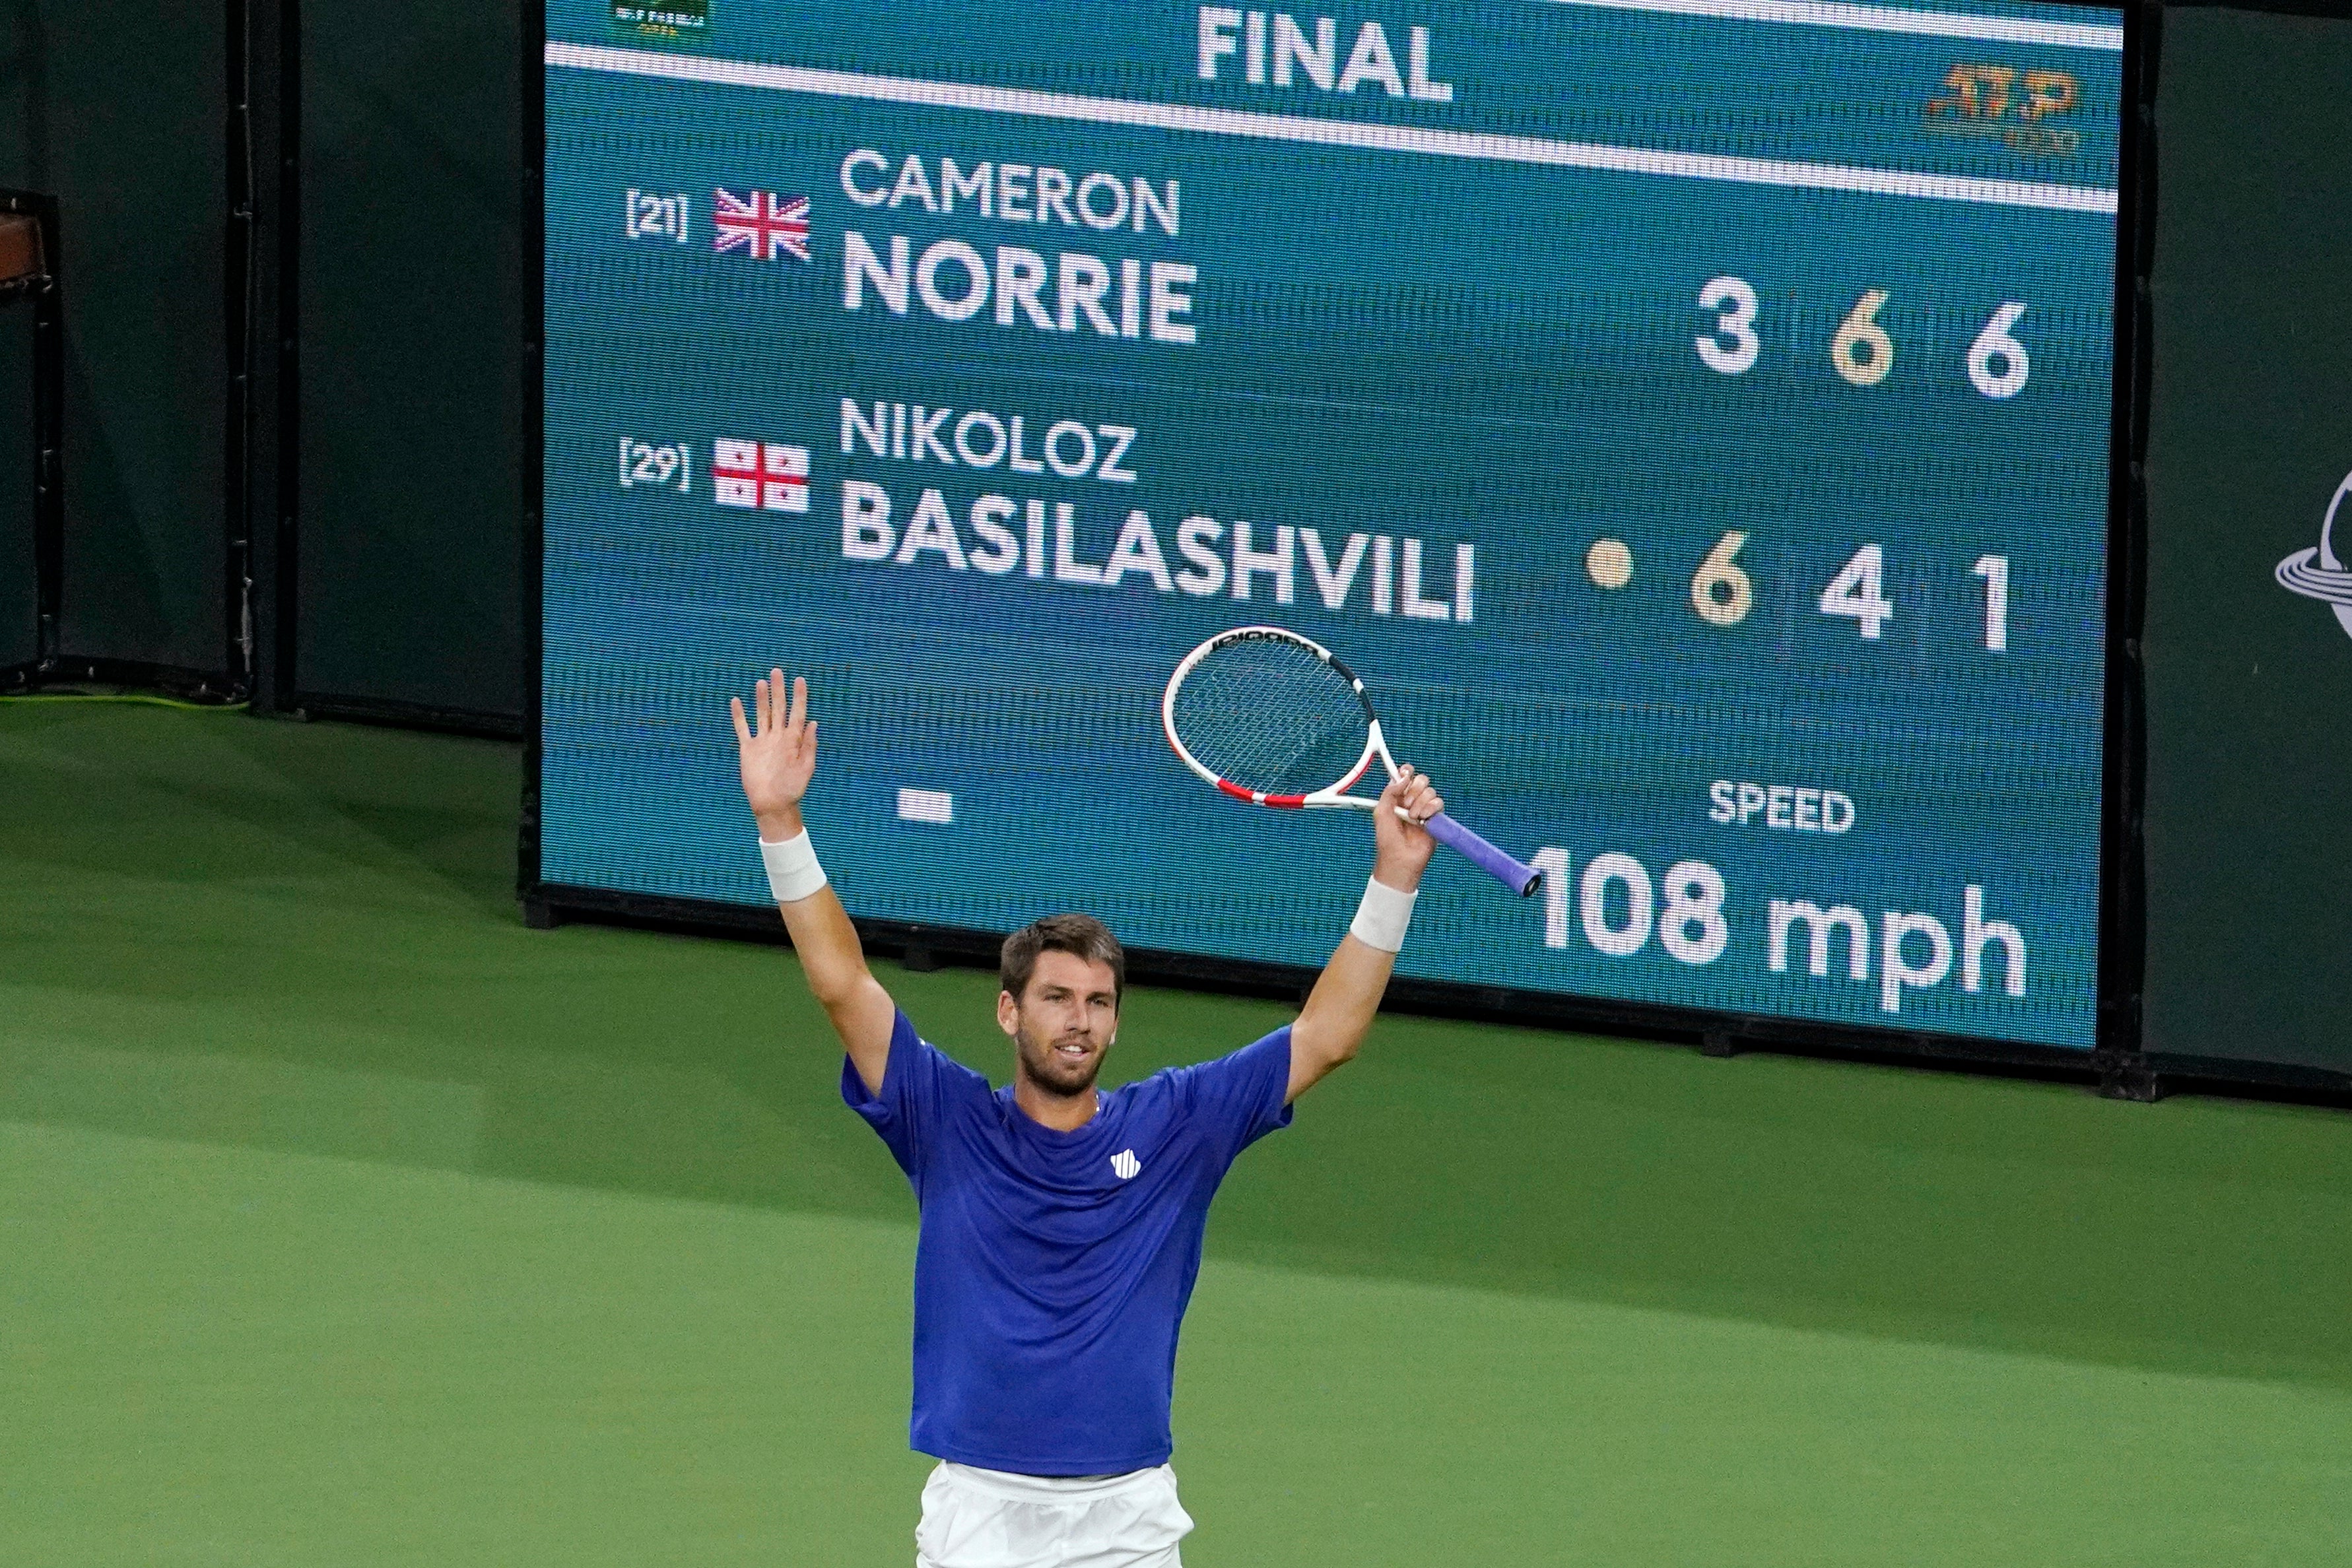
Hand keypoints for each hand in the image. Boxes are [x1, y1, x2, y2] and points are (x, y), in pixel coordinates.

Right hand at [729, 669, 817, 838]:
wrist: (773, 804)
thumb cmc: (792, 789)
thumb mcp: (805, 768)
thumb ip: (808, 745)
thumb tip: (813, 723)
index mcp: (793, 740)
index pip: (797, 713)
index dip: (799, 696)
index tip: (800, 680)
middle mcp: (778, 737)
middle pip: (778, 708)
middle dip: (778, 691)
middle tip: (777, 672)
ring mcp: (763, 742)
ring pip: (762, 715)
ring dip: (761, 699)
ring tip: (761, 682)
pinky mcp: (748, 749)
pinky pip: (742, 729)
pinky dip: (739, 716)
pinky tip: (736, 701)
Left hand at [1372, 766, 1442, 891]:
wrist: (1400, 858)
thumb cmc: (1387, 839)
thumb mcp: (1381, 812)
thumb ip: (1390, 792)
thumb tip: (1403, 776)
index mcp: (1397, 798)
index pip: (1406, 777)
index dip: (1407, 772)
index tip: (1406, 774)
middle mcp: (1412, 801)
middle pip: (1421, 781)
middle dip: (1414, 789)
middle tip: (1406, 804)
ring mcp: (1424, 810)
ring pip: (1430, 792)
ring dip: (1420, 803)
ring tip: (1413, 817)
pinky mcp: (1435, 819)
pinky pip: (1439, 804)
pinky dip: (1431, 809)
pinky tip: (1423, 820)